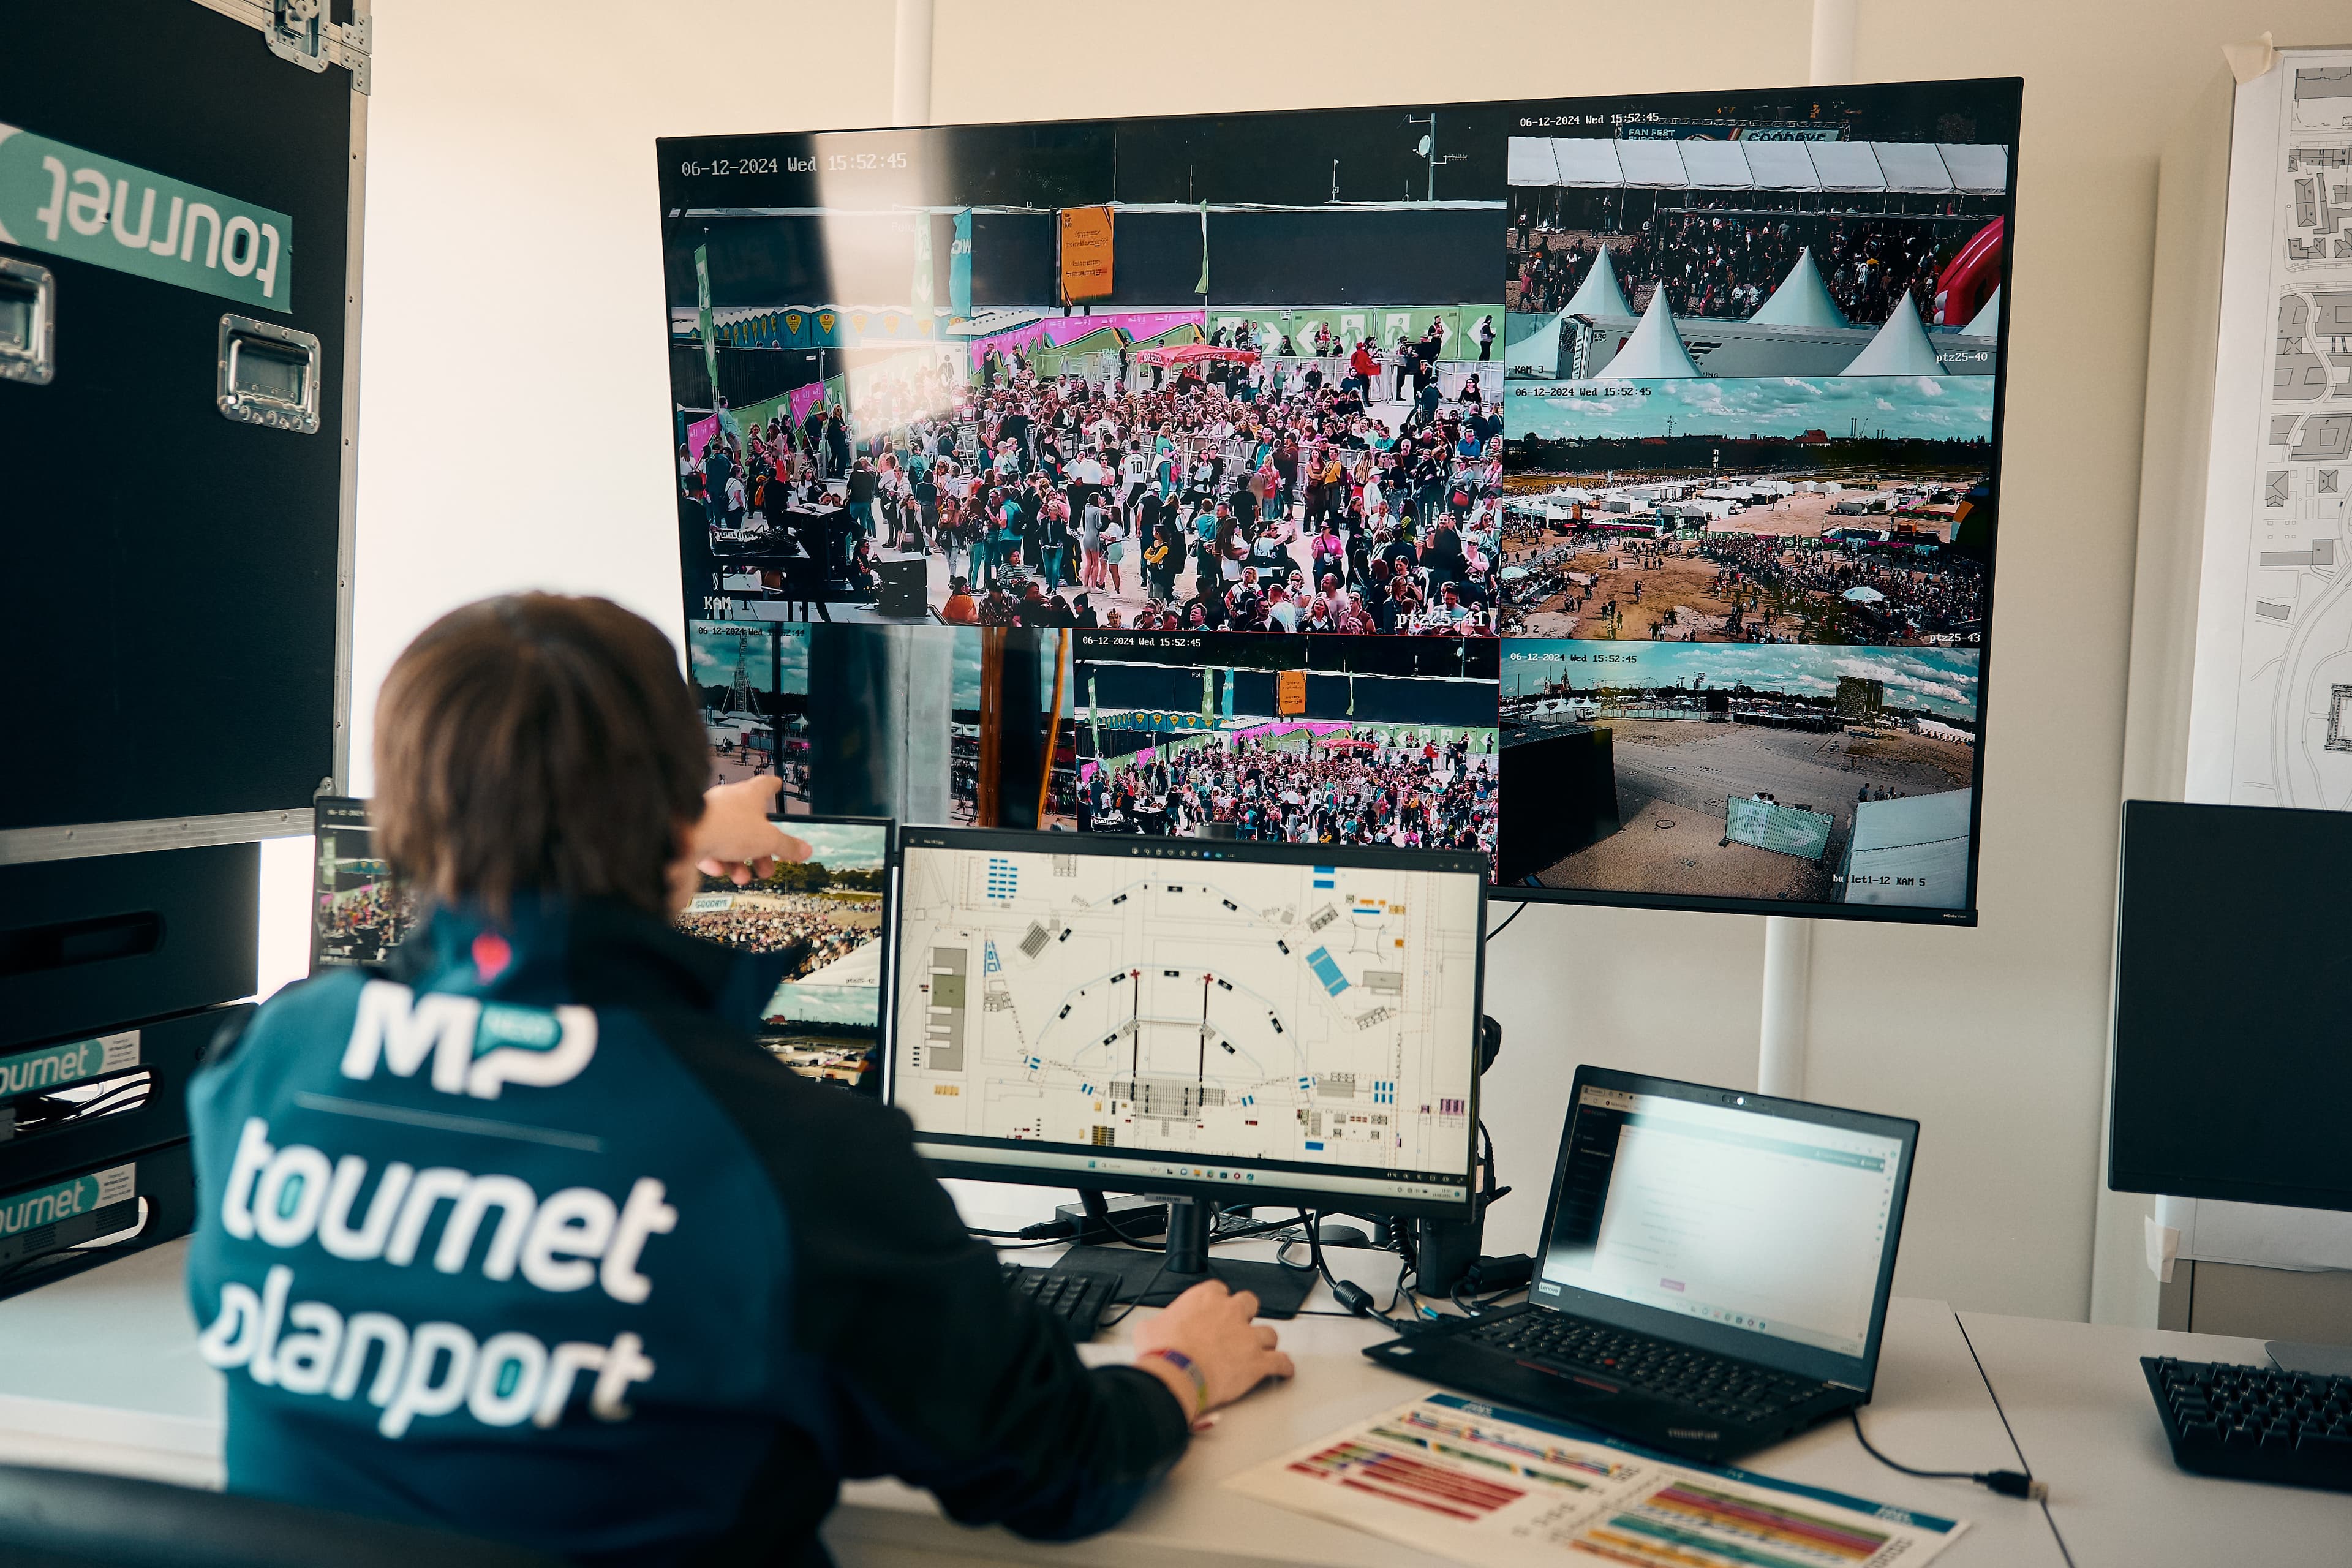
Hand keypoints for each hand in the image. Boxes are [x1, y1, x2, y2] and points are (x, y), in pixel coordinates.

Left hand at [691, 777, 812, 885]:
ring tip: (743, 876)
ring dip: (739, 861)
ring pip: (730, 840)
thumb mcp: (768, 840)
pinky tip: (719, 870)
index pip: (765, 785)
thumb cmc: (727, 827)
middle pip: (750, 824)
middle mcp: (729, 802)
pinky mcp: (693, 832)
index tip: (776, 785)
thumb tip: (805, 850)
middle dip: (760, 849)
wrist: (684, 835)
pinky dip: (717, 861)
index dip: (773, 786)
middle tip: (767, 866)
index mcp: (750, 795)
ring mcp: (709, 816)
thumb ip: (787, 846)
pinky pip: (709, 847)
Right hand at [1130, 1280, 1293, 1418]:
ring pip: (1269, 1333)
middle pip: (1249, 1303)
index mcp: (1204, 1299)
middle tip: (1239, 1327)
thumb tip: (1152, 1330)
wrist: (1175, 1374)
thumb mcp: (1148, 1329)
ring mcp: (1247, 1337)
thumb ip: (1158, 1324)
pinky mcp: (1258, 1362)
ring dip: (1265, 1342)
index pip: (1218, 1290)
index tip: (1214, 1311)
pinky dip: (1283, 1367)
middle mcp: (1230, 1312)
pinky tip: (1283, 1369)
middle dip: (1246, 1315)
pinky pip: (1281, 1361)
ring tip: (1261, 1350)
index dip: (1217, 1302)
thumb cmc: (1162, 1352)